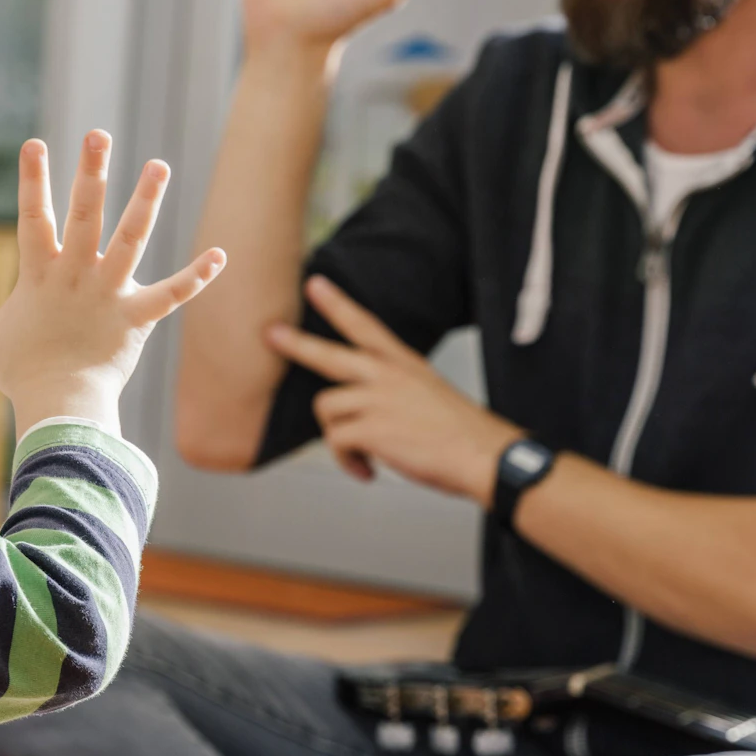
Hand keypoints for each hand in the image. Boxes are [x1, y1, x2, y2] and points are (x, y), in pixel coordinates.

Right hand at [0, 132, 225, 433]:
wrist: (59, 406)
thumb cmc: (21, 371)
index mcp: (41, 273)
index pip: (33, 217)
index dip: (32, 181)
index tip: (35, 143)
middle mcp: (76, 275)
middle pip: (84, 215)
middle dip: (90, 173)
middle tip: (98, 133)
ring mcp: (108, 294)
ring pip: (131, 240)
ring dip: (147, 202)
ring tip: (160, 165)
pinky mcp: (136, 319)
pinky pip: (171, 295)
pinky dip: (196, 278)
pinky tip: (220, 256)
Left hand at [265, 276, 518, 502]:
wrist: (484, 456)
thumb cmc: (460, 434)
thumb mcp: (429, 395)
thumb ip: (394, 394)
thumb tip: (365, 412)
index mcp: (404, 365)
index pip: (366, 325)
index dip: (338, 304)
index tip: (315, 286)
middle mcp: (388, 376)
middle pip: (330, 355)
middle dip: (296, 344)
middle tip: (272, 334)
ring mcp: (378, 400)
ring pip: (327, 409)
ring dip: (339, 438)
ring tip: (362, 455)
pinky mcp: (371, 428)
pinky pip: (336, 442)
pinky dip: (347, 462)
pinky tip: (366, 470)